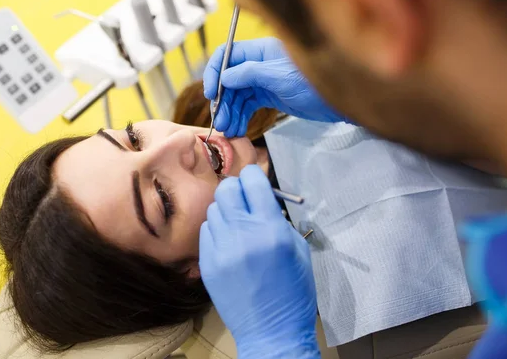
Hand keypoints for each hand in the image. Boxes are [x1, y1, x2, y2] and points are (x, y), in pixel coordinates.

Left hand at [199, 165, 319, 358]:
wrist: (271, 331)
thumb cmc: (294, 291)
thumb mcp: (299, 250)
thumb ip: (279, 221)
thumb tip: (262, 201)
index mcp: (270, 229)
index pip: (252, 181)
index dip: (254, 175)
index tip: (255, 180)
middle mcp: (241, 234)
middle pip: (226, 189)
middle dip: (236, 188)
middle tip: (245, 199)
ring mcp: (220, 249)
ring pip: (214, 209)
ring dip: (227, 210)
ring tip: (238, 224)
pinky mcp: (207, 263)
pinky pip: (207, 231)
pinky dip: (218, 230)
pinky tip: (230, 242)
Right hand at [203, 37, 345, 137]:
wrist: (340, 100)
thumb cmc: (315, 83)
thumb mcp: (279, 77)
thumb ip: (250, 74)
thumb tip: (224, 77)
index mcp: (261, 50)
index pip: (227, 55)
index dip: (214, 73)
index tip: (210, 94)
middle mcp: (260, 63)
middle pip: (230, 79)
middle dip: (223, 100)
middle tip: (220, 121)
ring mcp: (264, 80)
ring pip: (238, 95)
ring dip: (230, 112)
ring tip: (228, 130)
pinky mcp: (270, 96)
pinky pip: (248, 106)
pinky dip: (241, 117)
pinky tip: (237, 129)